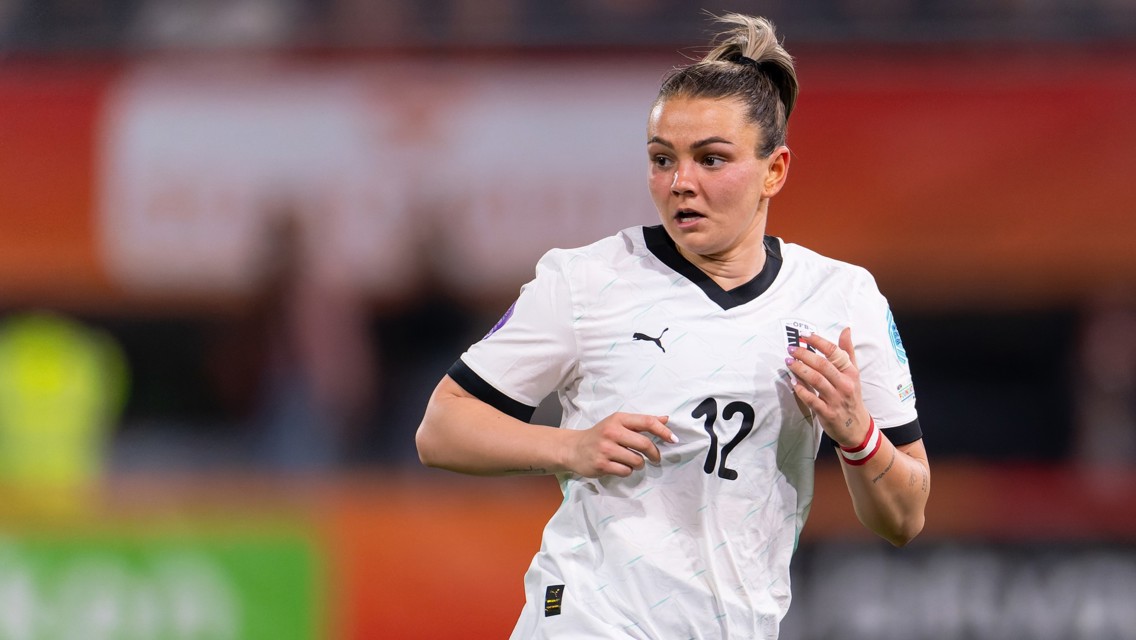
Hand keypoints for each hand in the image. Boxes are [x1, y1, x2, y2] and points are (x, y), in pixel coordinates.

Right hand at [565, 412, 675, 477]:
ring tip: (631, 461)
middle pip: (645, 444)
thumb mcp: (618, 423)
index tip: (673, 439)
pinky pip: (626, 471)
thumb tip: (666, 419)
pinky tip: (620, 466)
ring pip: (637, 460)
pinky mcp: (602, 464)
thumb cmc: (600, 435)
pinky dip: (627, 471)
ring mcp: (606, 449)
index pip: (647, 422)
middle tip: (655, 458)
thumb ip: (641, 422)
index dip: (663, 431)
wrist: (573, 448)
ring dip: (639, 464)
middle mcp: (612, 432)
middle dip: (654, 453)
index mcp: (618, 419)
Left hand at [786, 327, 871, 446]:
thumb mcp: (853, 373)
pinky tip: (792, 382)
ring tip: (788, 362)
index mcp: (850, 372)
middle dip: (804, 354)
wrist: (856, 426)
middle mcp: (844, 384)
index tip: (804, 335)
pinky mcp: (827, 413)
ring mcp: (836, 399)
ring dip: (800, 369)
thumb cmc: (851, 395)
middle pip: (822, 365)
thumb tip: (846, 330)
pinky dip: (801, 390)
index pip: (835, 352)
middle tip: (791, 349)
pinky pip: (811, 399)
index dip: (818, 342)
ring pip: (816, 380)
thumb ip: (847, 352)